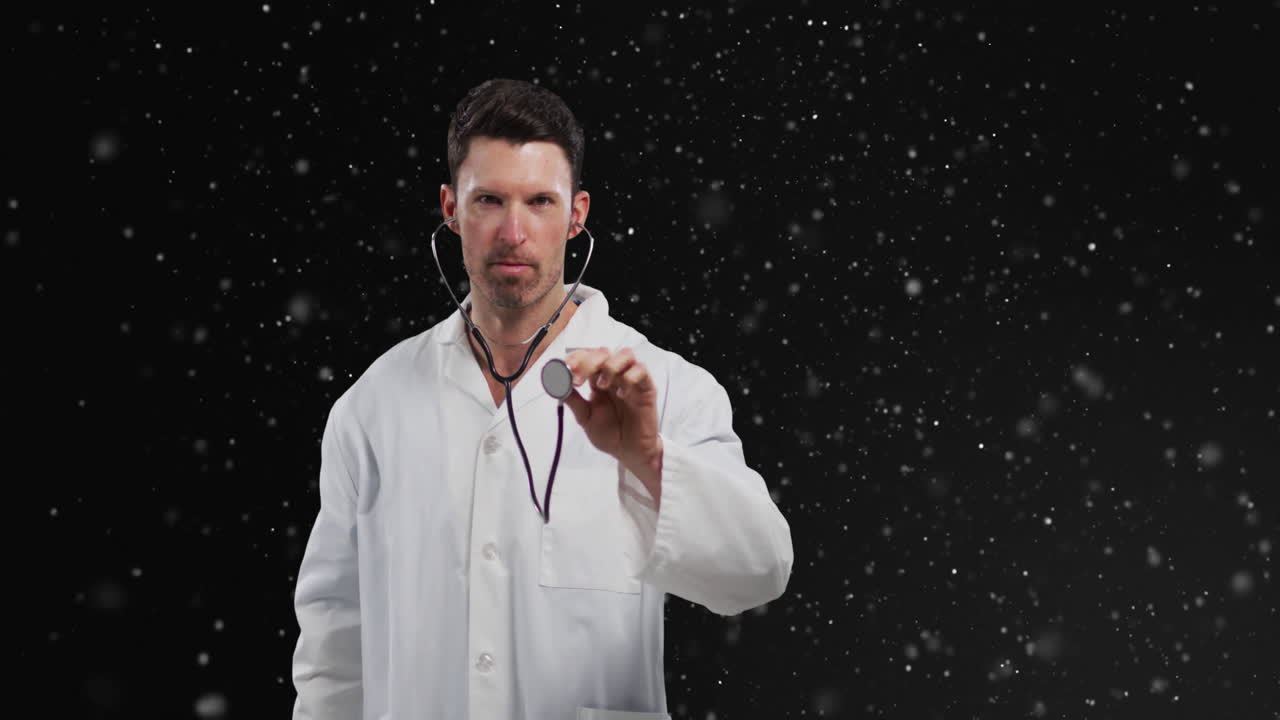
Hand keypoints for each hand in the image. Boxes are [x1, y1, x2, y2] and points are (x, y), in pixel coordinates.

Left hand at [563, 347, 662, 499]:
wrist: (629, 452)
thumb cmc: (610, 434)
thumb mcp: (585, 418)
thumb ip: (573, 400)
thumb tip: (556, 383)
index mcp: (597, 380)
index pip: (587, 358)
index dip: (576, 359)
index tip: (565, 368)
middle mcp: (614, 376)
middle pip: (603, 353)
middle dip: (588, 362)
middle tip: (578, 379)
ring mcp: (631, 380)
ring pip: (625, 355)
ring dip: (610, 366)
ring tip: (602, 385)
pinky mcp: (646, 388)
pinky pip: (642, 370)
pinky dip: (630, 377)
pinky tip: (622, 394)